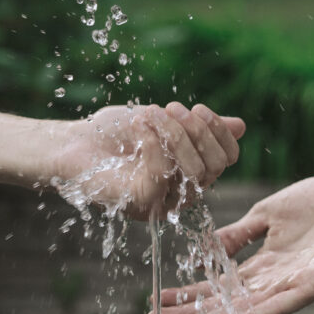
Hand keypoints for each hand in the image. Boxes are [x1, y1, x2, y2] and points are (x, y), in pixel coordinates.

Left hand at [52, 102, 244, 219]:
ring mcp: (161, 203)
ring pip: (192, 171)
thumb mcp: (164, 123)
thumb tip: (240, 126)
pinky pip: (162, 175)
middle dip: (196, 130)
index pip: (227, 160)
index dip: (220, 132)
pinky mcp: (138, 204)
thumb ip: (199, 126)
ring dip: (174, 133)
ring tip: (150, 113)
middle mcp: (180, 194)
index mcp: (191, 175)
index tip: (199, 109)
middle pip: (214, 166)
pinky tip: (138, 124)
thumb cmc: (116, 134)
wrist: (73, 142)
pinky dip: (152, 143)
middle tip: (170, 108)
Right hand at [153, 176, 313, 313]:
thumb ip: (238, 234)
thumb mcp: (266, 215)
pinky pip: (279, 307)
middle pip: (224, 306)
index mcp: (262, 266)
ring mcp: (292, 289)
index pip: (217, 287)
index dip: (187, 295)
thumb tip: (205, 248)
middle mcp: (274, 284)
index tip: (156, 302)